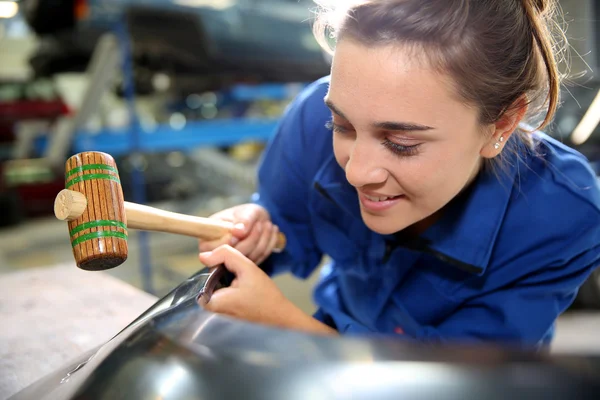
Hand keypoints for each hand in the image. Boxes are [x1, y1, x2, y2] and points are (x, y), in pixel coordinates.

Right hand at [199, 204, 279, 264]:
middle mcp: (216, 251)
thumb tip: (237, 232)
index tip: (244, 230)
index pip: (213, 247)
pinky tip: (272, 231)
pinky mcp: (245, 264)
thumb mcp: (247, 211)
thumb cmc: (248, 213)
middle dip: (251, 239)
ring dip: (262, 241)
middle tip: (261, 224)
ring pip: (248, 258)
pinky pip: (259, 259)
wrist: (259, 220)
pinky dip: (268, 245)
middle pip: (232, 255)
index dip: (230, 241)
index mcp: (209, 235)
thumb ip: (243, 220)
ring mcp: (231, 260)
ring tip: (268, 224)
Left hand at [199, 245, 336, 334]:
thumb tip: (203, 255)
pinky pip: (222, 296)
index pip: (204, 275)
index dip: (219, 266)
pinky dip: (231, 289)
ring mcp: (216, 317)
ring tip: (245, 286)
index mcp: (209, 302)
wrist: (280, 318)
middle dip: (223, 274)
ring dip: (228, 280)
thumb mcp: (248, 268)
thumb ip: (226, 256)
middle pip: (209, 281)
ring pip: (216, 287)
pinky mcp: (224, 317)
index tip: (236, 271)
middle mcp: (208, 313)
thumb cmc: (265, 296)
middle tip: (243, 278)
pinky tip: (245, 292)